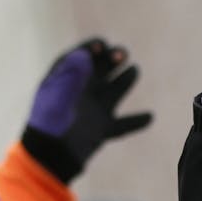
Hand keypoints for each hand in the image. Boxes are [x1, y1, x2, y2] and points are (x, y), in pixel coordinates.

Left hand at [21, 38, 152, 183]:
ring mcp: (91, 112)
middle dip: (112, 59)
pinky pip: (121, 125)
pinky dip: (136, 122)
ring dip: (125, 80)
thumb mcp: (59, 92)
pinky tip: (150, 116)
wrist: (51, 156)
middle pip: (99, 71)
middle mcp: (79, 94)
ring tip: (135, 70)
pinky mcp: (100, 131)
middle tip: (123, 54)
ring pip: (112, 92)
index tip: (102, 44)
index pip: (79, 58)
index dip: (91, 48)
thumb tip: (86, 53)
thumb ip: (72, 71)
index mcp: (64, 82)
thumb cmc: (51, 122)